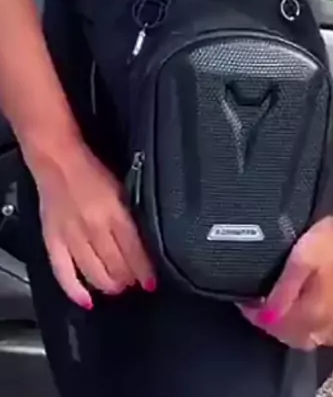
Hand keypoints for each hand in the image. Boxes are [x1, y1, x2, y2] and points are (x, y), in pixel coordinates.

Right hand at [31, 141, 155, 309]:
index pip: (133, 250)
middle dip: (128, 279)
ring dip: (108, 285)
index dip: (144, 270)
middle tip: (134, 285)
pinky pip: (63, 272)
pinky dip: (75, 290)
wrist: (58, 161)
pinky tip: (86, 300)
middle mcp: (94, 227)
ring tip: (117, 288)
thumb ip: (129, 217)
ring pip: (93, 272)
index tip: (151, 282)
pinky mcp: (53, 240)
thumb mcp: (121, 189)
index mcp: (114, 212)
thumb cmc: (91, 171)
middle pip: (115, 265)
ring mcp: (71, 236)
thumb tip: (141, 242)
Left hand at [240, 187, 332, 349]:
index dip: (255, 313)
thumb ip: (284, 291)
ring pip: (309, 337)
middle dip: (271, 321)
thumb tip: (264, 316)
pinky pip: (330, 333)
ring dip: (290, 327)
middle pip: (291, 336)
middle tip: (258, 300)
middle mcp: (328, 323)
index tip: (245, 297)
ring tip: (279, 306)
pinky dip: (316, 329)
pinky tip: (310, 316)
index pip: (276, 326)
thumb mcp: (302, 259)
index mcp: (314, 313)